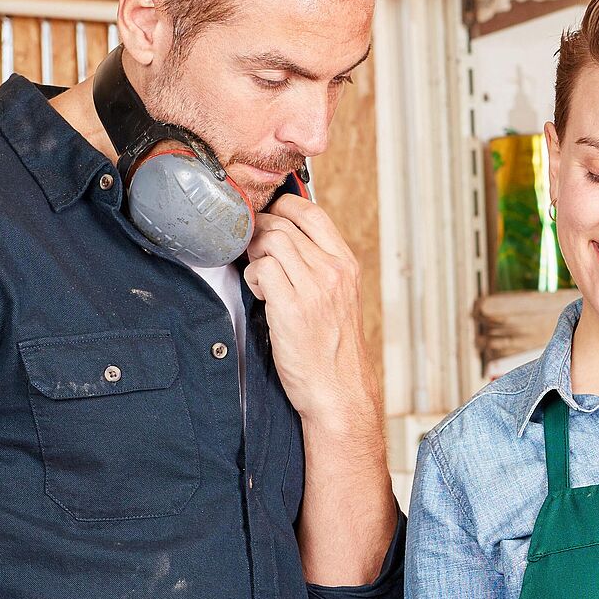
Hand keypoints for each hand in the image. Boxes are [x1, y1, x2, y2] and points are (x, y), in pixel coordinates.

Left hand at [243, 193, 368, 418]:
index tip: (268, 217)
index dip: (283, 206)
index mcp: (346, 265)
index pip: (312, 212)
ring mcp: (314, 287)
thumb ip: (319, 267)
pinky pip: (261, 269)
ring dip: (254, 255)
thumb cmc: (333, 350)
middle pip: (283, 223)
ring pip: (269, 241)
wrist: (338, 391)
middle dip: (259, 232)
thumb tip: (285, 240)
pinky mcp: (291, 307)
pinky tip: (261, 295)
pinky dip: (253, 277)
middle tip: (252, 251)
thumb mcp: (339, 299)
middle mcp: (333, 271)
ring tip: (260, 278)